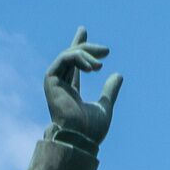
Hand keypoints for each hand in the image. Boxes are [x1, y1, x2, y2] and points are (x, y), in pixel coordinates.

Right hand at [45, 29, 121, 150]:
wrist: (80, 139)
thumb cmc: (90, 131)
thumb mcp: (105, 107)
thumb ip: (109, 91)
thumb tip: (119, 75)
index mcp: (70, 90)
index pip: (74, 63)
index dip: (79, 46)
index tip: (83, 30)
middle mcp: (60, 84)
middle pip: (72, 55)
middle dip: (88, 48)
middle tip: (107, 51)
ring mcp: (54, 82)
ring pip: (70, 55)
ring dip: (87, 55)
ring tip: (101, 66)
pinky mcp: (50, 79)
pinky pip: (65, 58)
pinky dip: (79, 59)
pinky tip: (93, 68)